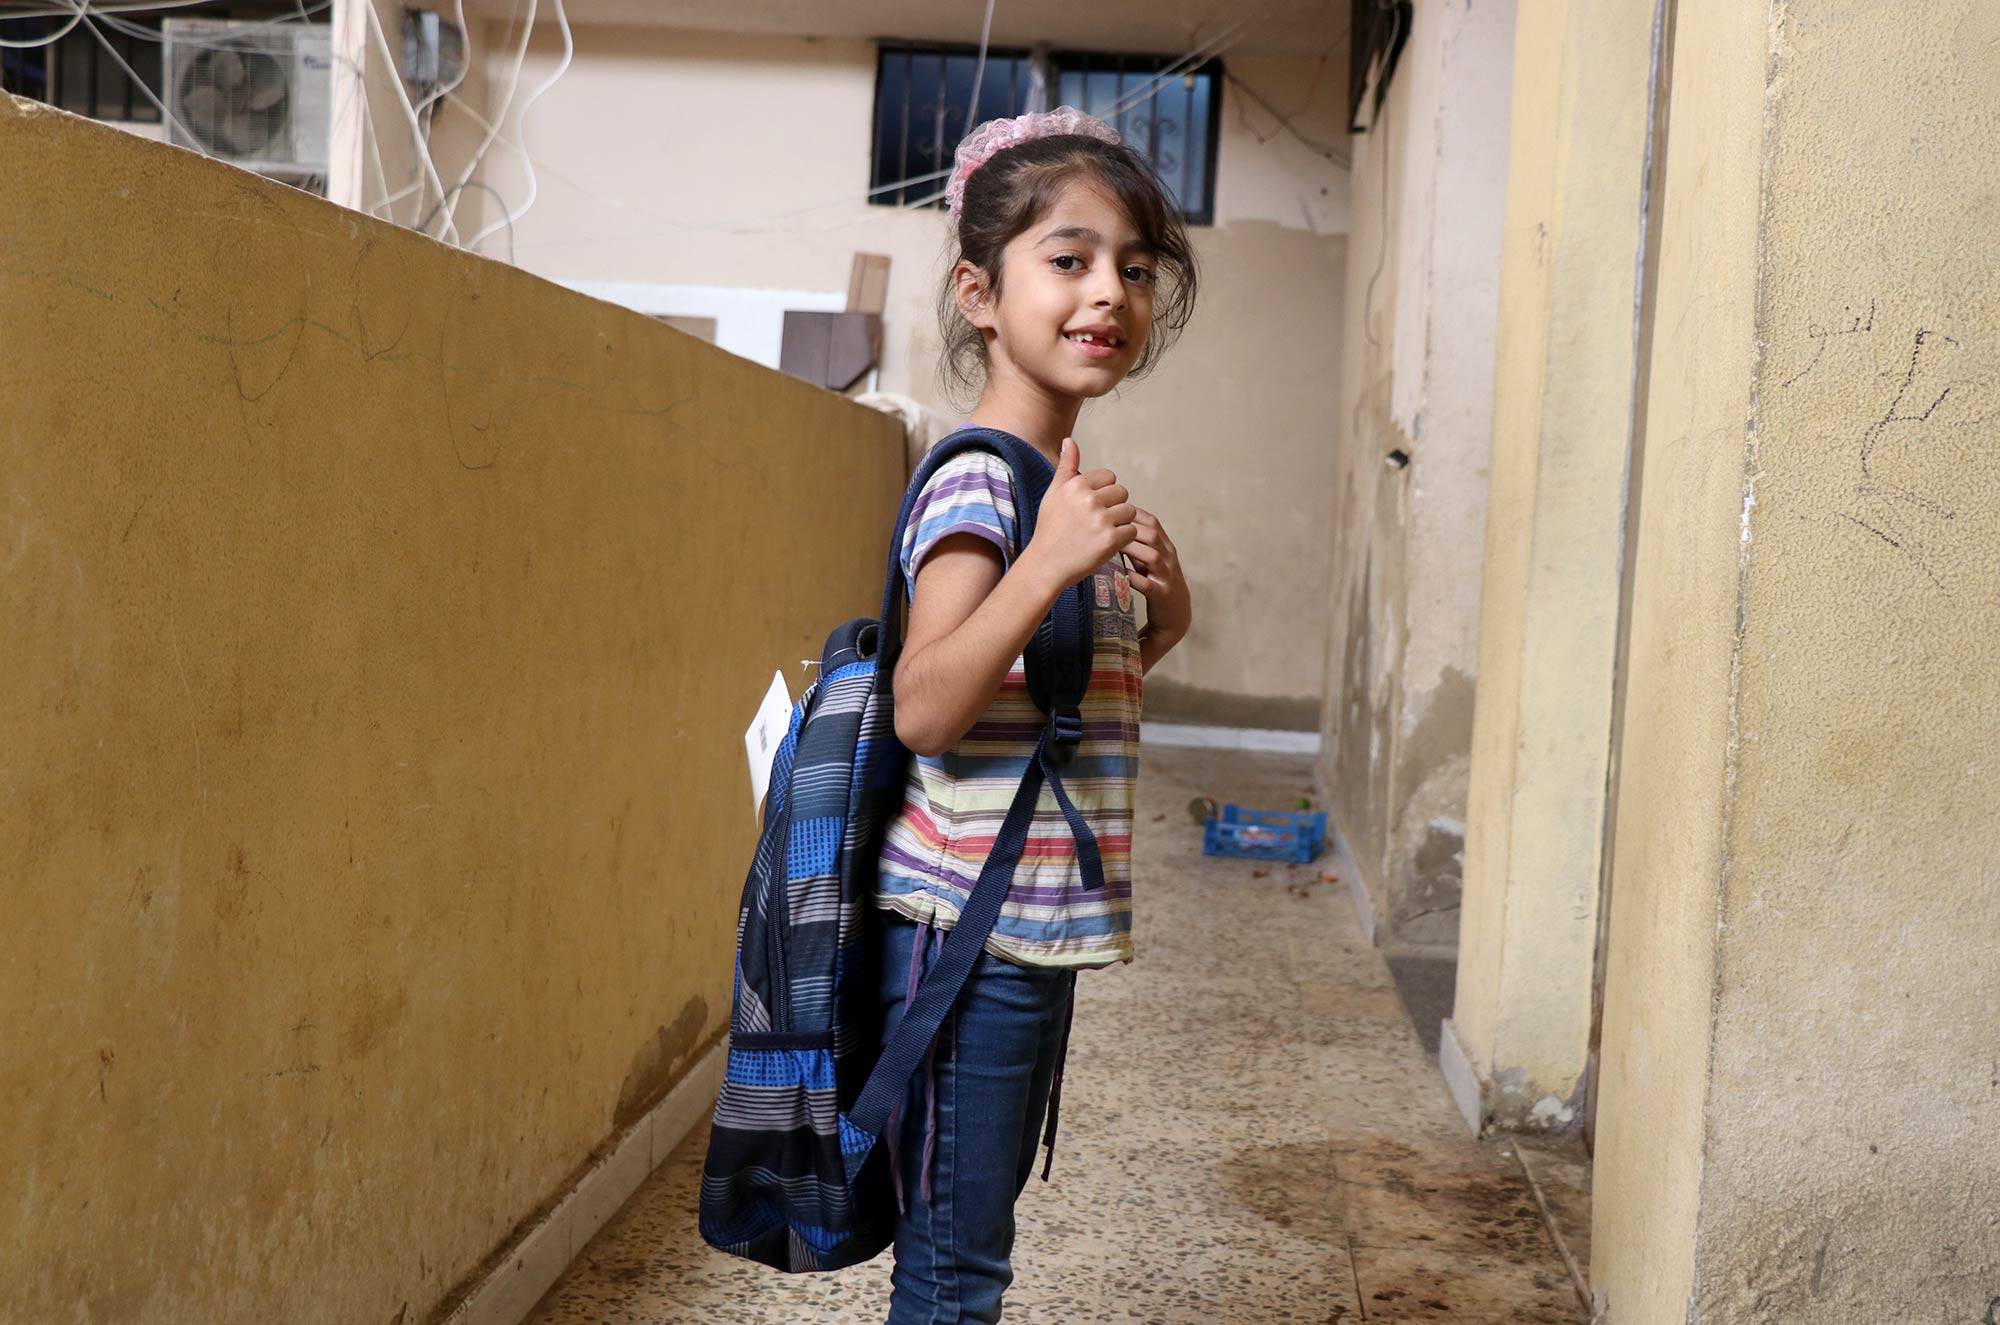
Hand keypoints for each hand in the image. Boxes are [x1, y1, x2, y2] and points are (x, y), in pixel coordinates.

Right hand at [1029, 437, 1137, 588]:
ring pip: (1129, 512)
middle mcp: (1089, 499)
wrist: (1045, 565)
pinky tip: (1105, 545)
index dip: (1103, 493)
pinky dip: (1123, 539)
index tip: (1090, 508)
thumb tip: (1069, 440)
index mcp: (1076, 485)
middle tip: (1096, 523)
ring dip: (1120, 523)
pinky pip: (1131, 531)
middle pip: (1122, 493)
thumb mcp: (1053, 494)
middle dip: (1114, 507)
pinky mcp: (1110, 540)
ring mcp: (1101, 520)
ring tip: (1101, 533)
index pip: (1109, 477)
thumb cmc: (1049, 529)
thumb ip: (1066, 467)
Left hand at [1125, 509, 1190, 642]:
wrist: (1176, 612)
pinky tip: (1121, 574)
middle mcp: (1168, 558)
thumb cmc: (1157, 580)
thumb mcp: (1149, 559)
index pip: (1152, 522)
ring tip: (1113, 547)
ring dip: (1133, 550)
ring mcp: (1166, 576)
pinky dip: (1134, 578)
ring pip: (1153, 557)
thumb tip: (1113, 524)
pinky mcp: (1162, 595)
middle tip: (1107, 528)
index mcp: (1165, 546)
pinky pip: (1148, 585)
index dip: (1133, 513)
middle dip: (1130, 529)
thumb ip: (1136, 543)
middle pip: (1153, 535)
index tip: (1113, 511)